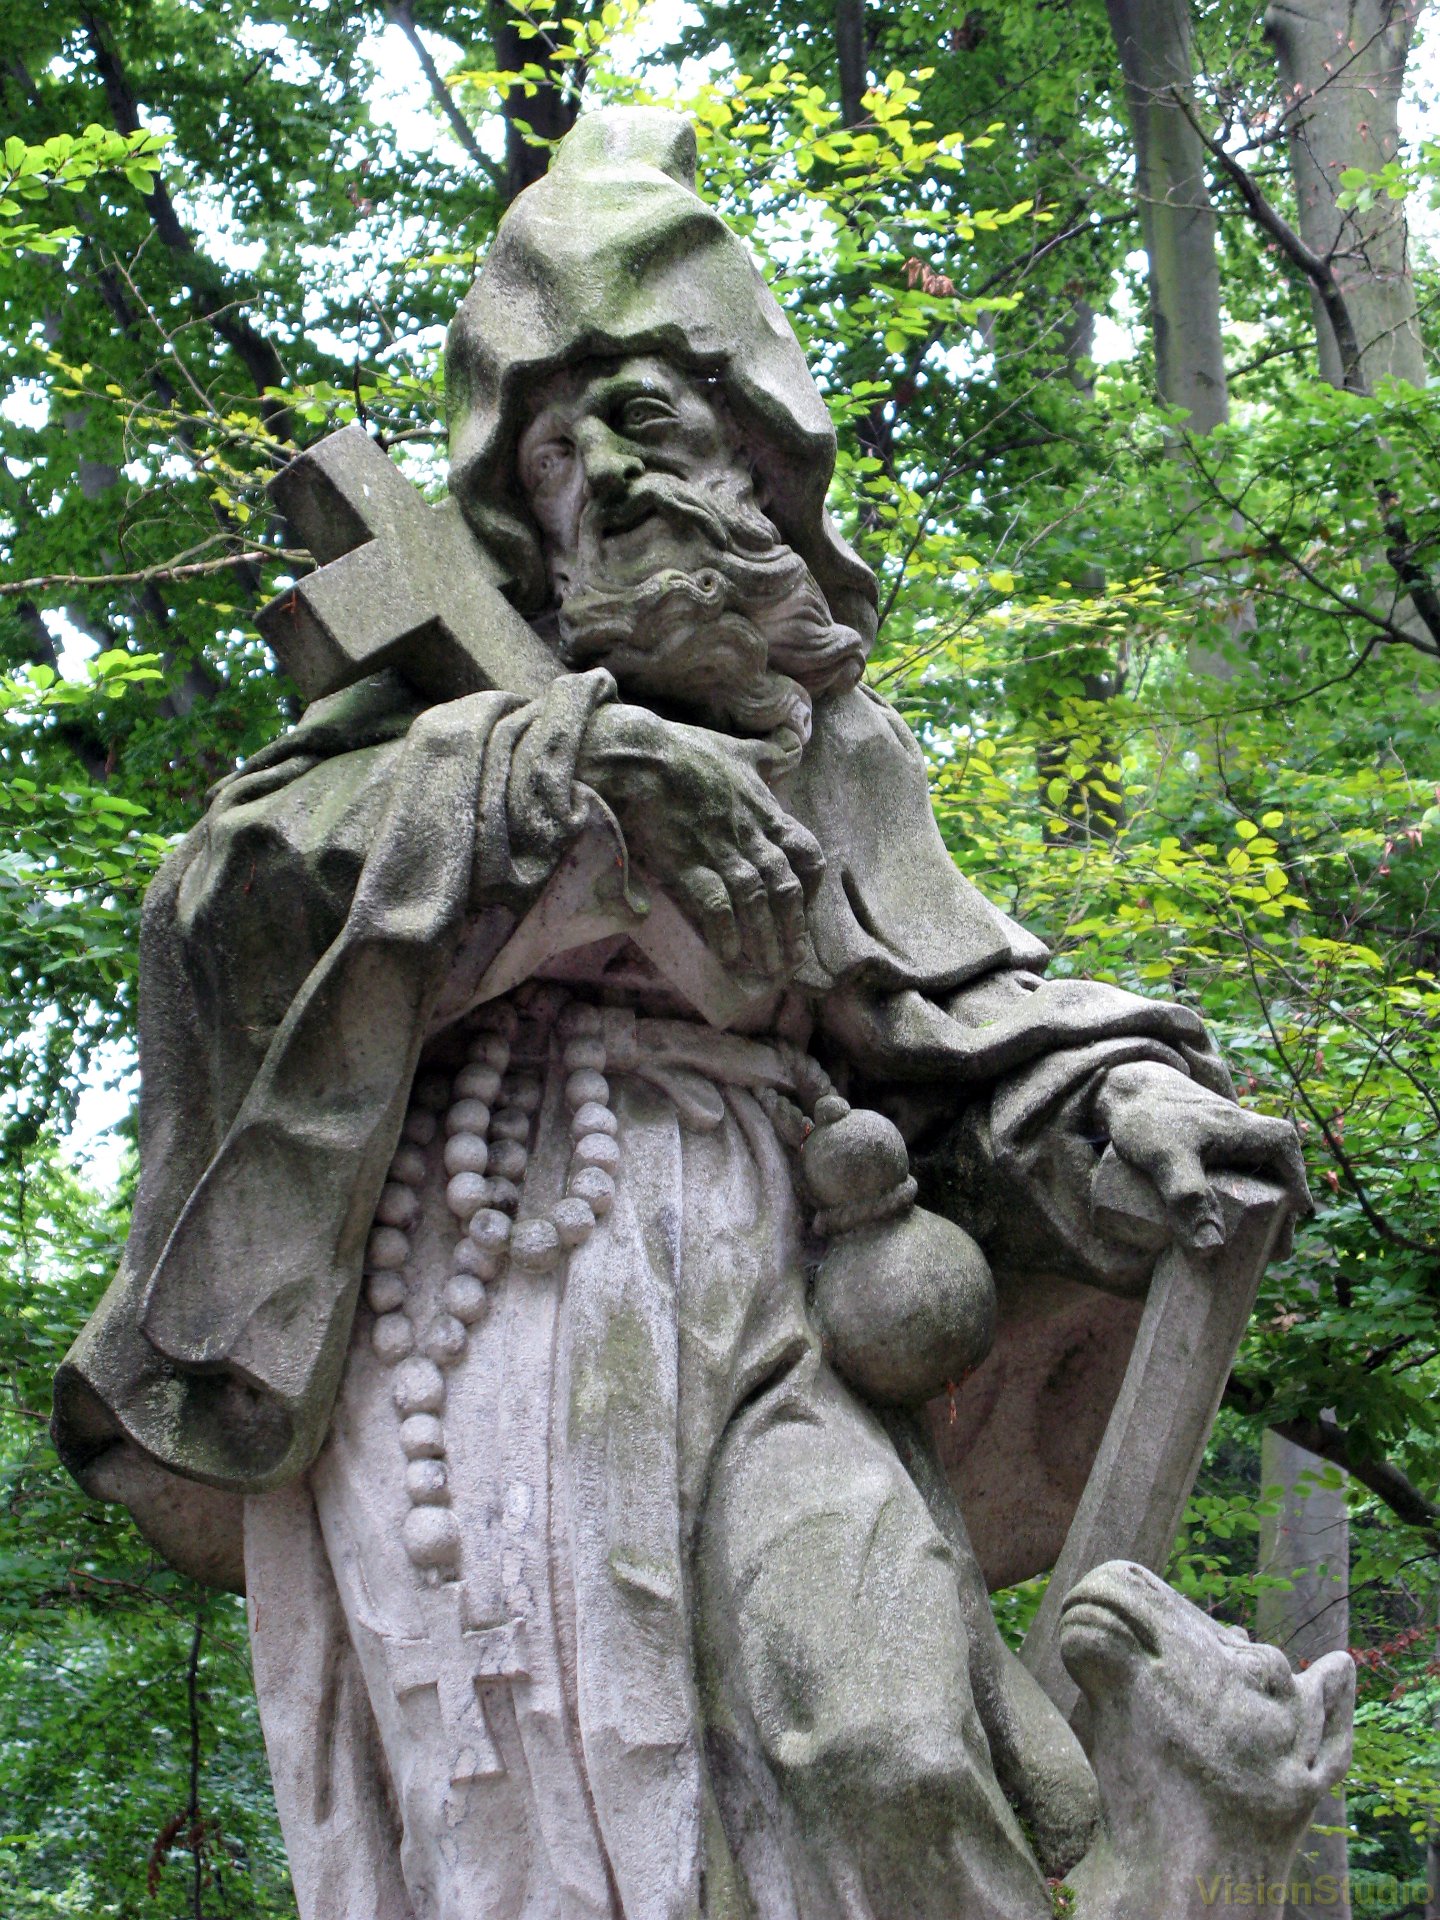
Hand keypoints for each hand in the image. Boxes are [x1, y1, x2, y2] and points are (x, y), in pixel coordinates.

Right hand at [576, 703, 823, 978]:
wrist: (641, 756)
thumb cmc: (686, 750)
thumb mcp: (738, 747)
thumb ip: (768, 752)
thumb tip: (793, 741)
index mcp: (765, 811)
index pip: (805, 853)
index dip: (810, 885)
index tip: (805, 907)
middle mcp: (749, 835)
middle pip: (784, 888)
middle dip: (792, 927)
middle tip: (793, 961)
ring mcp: (720, 850)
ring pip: (756, 902)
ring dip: (765, 940)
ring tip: (768, 971)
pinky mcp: (688, 863)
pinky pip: (716, 905)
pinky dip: (725, 932)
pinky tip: (728, 956)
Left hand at [1094, 1062, 1311, 1252]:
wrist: (1118, 1087)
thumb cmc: (1147, 1117)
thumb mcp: (1167, 1158)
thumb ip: (1188, 1197)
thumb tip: (1211, 1248)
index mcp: (1253, 1130)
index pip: (1290, 1163)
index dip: (1294, 1198)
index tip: (1288, 1231)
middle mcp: (1246, 1132)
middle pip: (1276, 1175)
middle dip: (1277, 1214)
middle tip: (1271, 1253)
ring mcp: (1226, 1138)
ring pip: (1254, 1175)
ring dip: (1256, 1208)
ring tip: (1250, 1248)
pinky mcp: (1204, 1145)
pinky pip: (1230, 1173)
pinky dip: (1233, 1197)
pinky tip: (1222, 1223)